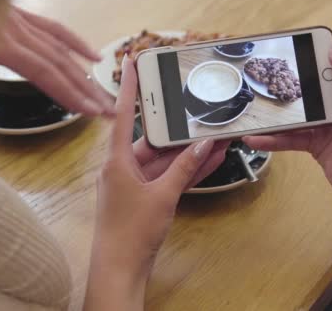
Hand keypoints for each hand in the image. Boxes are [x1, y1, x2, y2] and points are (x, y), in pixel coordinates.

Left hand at [0, 5, 113, 129]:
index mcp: (0, 45)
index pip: (45, 74)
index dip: (70, 94)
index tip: (91, 110)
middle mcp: (18, 32)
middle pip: (61, 64)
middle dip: (87, 89)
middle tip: (108, 110)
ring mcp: (21, 21)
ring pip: (61, 49)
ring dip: (85, 73)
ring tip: (103, 93)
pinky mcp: (20, 14)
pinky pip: (54, 28)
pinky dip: (74, 42)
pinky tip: (91, 55)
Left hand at [84, 56, 227, 310]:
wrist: (121, 269)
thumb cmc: (131, 231)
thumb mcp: (162, 196)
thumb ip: (183, 168)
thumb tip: (202, 144)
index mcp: (116, 161)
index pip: (123, 115)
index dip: (130, 88)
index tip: (132, 63)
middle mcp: (123, 168)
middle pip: (152, 140)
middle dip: (178, 130)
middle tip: (196, 109)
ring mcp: (134, 184)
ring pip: (164, 161)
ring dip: (187, 153)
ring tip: (215, 137)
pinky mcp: (145, 199)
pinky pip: (168, 179)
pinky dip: (185, 172)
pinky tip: (209, 161)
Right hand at [242, 46, 331, 238]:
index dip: (316, 60)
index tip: (294, 49)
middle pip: (310, 93)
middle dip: (287, 86)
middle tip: (261, 77)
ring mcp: (327, 129)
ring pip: (296, 117)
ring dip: (274, 116)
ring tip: (251, 109)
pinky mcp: (316, 147)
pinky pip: (291, 139)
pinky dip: (273, 140)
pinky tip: (255, 139)